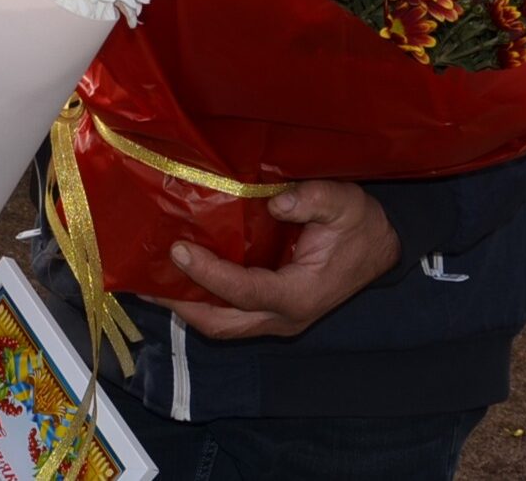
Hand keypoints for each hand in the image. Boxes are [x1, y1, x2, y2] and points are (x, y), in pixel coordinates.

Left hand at [152, 181, 399, 339]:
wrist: (380, 247)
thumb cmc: (359, 224)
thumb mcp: (344, 203)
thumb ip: (314, 200)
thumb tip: (275, 202)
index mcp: (301, 294)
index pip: (246, 291)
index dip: (209, 274)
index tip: (179, 250)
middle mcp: (285, 316)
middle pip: (223, 323)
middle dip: (182, 305)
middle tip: (146, 281)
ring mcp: (276, 319)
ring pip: (222, 325)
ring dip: (185, 308)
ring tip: (150, 283)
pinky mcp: (270, 311)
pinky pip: (228, 315)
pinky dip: (200, 301)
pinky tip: (177, 279)